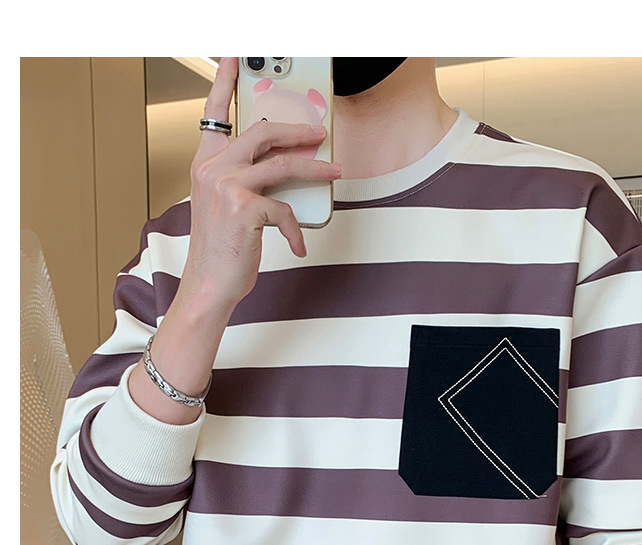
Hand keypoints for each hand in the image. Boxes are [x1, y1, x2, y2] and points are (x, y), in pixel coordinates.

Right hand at [181, 56, 341, 313]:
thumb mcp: (225, 208)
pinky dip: (296, 229)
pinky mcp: (244, 209)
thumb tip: (285, 168)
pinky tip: (298, 245)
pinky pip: (285, 209)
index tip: (233, 59)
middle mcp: (212, 170)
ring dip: (314, 169)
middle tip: (318, 133)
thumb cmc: (221, 250)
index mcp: (205, 165)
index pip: (214, 115)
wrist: (208, 285)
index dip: (223, 83)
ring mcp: (226, 187)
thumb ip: (244, 181)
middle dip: (296, 130)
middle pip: (262, 132)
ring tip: (333, 172)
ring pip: (282, 165)